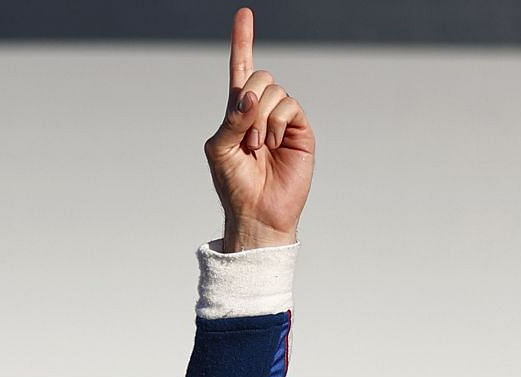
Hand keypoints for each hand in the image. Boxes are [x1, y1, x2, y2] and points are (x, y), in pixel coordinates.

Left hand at [205, 7, 314, 251]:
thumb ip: (231, 118)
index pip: (240, 69)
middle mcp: (262, 110)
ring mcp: (282, 119)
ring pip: (274, 91)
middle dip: (249, 105)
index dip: (243, 41)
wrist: (258, 214)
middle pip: (259, 76)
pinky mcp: (300, 129)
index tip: (244, 14)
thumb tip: (252, 94)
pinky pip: (290, 106)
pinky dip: (277, 124)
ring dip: (261, 120)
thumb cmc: (234, 185)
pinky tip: (274, 145)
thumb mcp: (219, 148)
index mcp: (237, 111)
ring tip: (259, 149)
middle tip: (247, 140)